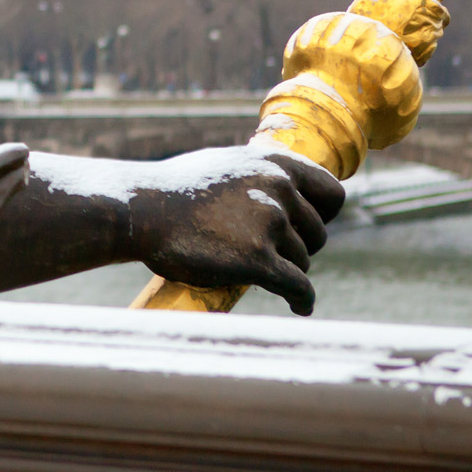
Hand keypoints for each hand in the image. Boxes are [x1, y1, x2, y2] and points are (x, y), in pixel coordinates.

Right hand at [126, 145, 344, 314]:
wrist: (139, 210)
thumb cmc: (174, 190)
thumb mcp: (225, 164)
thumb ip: (259, 175)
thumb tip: (283, 184)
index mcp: (274, 163)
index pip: (332, 194)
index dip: (323, 215)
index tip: (307, 228)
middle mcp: (278, 189)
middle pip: (317, 233)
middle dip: (301, 247)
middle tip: (275, 256)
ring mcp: (269, 224)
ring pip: (303, 261)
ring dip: (286, 271)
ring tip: (257, 273)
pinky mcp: (256, 259)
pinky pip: (298, 286)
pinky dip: (302, 300)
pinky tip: (299, 308)